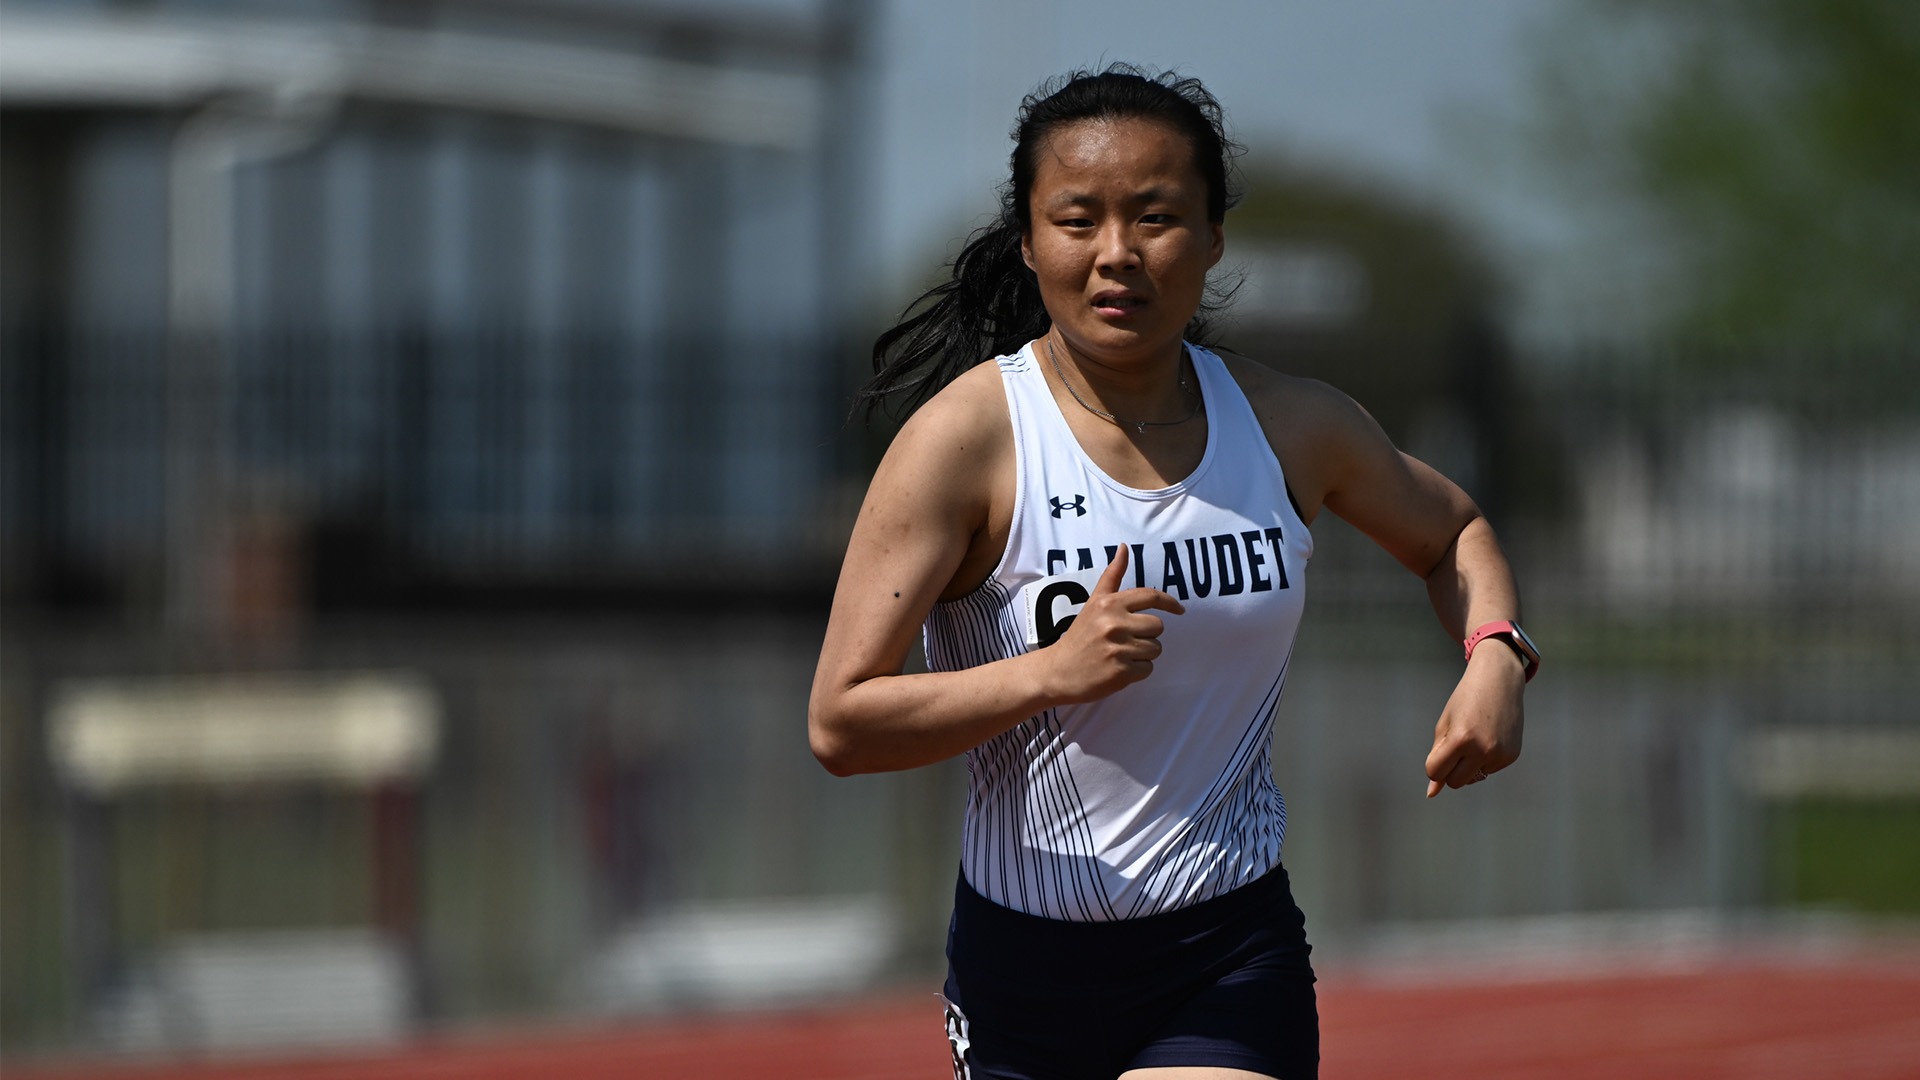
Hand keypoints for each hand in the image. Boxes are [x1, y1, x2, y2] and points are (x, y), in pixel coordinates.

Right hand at [1040, 545, 1184, 704]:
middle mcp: (1114, 623)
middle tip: (1126, 640)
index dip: (1170, 602)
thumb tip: (1124, 547)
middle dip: (1147, 634)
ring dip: (1143, 654)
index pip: (1150, 596)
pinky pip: (1148, 669)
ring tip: (1120, 655)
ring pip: (1155, 648)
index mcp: (1109, 604)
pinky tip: (1119, 668)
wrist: (1058, 672)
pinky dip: (1138, 671)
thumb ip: (1112, 576)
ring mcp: (1118, 648)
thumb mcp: (1094, 603)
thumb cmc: (1080, 636)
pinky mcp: (1121, 672)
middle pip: (1157, 625)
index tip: (1180, 610)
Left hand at [1424, 643, 1524, 796]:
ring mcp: (1500, 754)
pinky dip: (1485, 759)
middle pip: (1454, 782)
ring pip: (1473, 778)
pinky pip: (1489, 769)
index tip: (1439, 750)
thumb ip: (1437, 758)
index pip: (1435, 772)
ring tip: (1475, 736)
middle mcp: (1483, 750)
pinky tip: (1489, 736)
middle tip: (1455, 747)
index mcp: (1460, 739)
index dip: (1434, 764)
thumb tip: (1431, 794)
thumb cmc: (1465, 701)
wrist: (1499, 680)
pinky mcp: (1512, 756)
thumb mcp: (1445, 725)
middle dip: (1450, 770)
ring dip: (1468, 765)